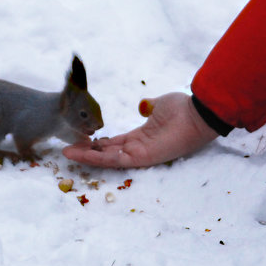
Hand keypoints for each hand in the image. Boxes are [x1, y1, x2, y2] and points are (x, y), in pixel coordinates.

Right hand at [62, 92, 217, 168]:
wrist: (198, 114)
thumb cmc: (182, 109)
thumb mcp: (160, 105)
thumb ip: (149, 107)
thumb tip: (143, 106)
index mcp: (142, 136)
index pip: (116, 143)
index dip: (99, 143)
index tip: (82, 139)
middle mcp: (139, 147)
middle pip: (108, 154)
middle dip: (87, 152)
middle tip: (67, 151)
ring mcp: (141, 154)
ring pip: (108, 159)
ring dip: (87, 156)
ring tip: (67, 153)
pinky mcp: (143, 157)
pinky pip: (116, 160)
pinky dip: (99, 158)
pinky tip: (82, 153)